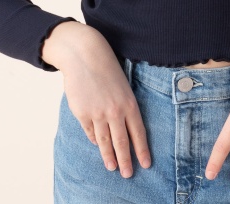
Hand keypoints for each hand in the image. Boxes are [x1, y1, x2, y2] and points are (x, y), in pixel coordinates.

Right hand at [42, 21, 150, 177]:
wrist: (85, 55)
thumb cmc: (107, 68)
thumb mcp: (123, 86)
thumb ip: (124, 107)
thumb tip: (122, 128)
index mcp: (129, 103)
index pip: (138, 133)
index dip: (142, 150)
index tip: (146, 164)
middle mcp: (115, 111)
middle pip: (122, 142)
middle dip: (126, 160)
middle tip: (128, 174)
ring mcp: (98, 114)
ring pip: (105, 142)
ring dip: (109, 156)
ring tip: (112, 167)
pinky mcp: (83, 113)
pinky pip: (90, 132)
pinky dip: (94, 140)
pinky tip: (98, 146)